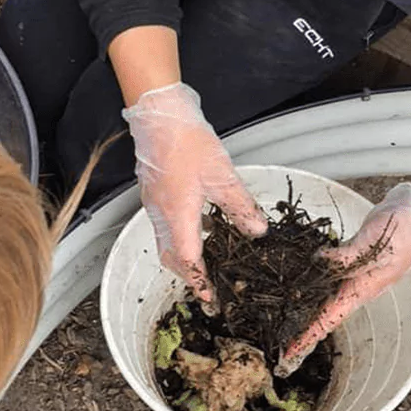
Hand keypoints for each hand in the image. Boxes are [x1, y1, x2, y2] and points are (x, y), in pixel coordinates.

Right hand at [123, 83, 267, 303]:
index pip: (187, 259)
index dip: (200, 281)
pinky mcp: (153, 190)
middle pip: (170, 256)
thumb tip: (257, 231)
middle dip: (188, 274)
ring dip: (184, 253)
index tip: (211, 297)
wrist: (159, 113)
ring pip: (166, 240)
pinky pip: (165, 222)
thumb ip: (240, 206)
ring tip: (208, 258)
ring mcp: (153, 202)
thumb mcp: (223, 175)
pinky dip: (180, 233)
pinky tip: (201, 222)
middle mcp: (161, 213)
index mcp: (177, 214)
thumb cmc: (187, 140)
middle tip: (208, 284)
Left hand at [276, 183, 410, 375]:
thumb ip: (347, 256)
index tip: (288, 355)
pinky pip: (321, 274)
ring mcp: (348, 274)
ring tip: (275, 314)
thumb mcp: (376, 246)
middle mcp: (351, 287)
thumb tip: (319, 260)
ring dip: (299, 304)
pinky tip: (290, 279)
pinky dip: (305, 279)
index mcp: (359, 290)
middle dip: (298, 326)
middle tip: (273, 338)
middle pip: (320, 312)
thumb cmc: (401, 234)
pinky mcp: (344, 260)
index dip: (308, 337)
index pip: (328, 318)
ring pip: (319, 294)